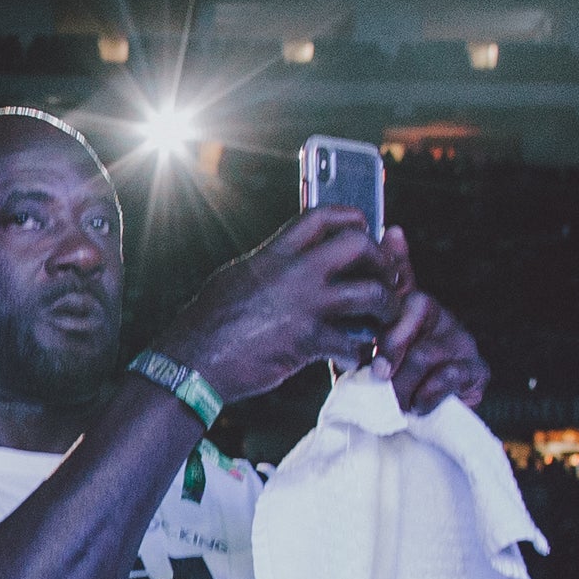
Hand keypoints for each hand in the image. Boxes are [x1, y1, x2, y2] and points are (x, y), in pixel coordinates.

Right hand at [148, 209, 401, 405]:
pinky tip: (355, 357)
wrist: (192, 361)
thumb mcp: (238, 278)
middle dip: (381, 261)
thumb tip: (284, 260)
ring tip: (384, 320)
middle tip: (384, 280)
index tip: (365, 231)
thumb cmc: (208, 323)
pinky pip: (354, 342)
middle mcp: (294, 273)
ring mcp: (304, 306)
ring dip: (387, 307)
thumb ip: (269, 266)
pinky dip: (360, 353)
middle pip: (358, 246)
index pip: (323, 216)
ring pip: (370, 293)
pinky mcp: (308, 342)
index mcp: (275, 253)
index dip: (353, 218)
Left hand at [361, 228, 491, 412]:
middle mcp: (435, 318)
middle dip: (394, 341)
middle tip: (376, 370)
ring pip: (427, 350)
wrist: (408, 429)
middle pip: (419, 307)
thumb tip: (331, 315)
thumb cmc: (381, 389)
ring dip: (404, 380)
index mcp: (406, 312)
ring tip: (390, 399)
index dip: (398, 258)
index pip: (402, 279)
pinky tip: (416, 406)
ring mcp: (457, 341)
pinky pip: (452, 375)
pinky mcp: (475, 370)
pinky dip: (429, 393)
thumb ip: (350, 334)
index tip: (391, 235)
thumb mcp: (358, 359)